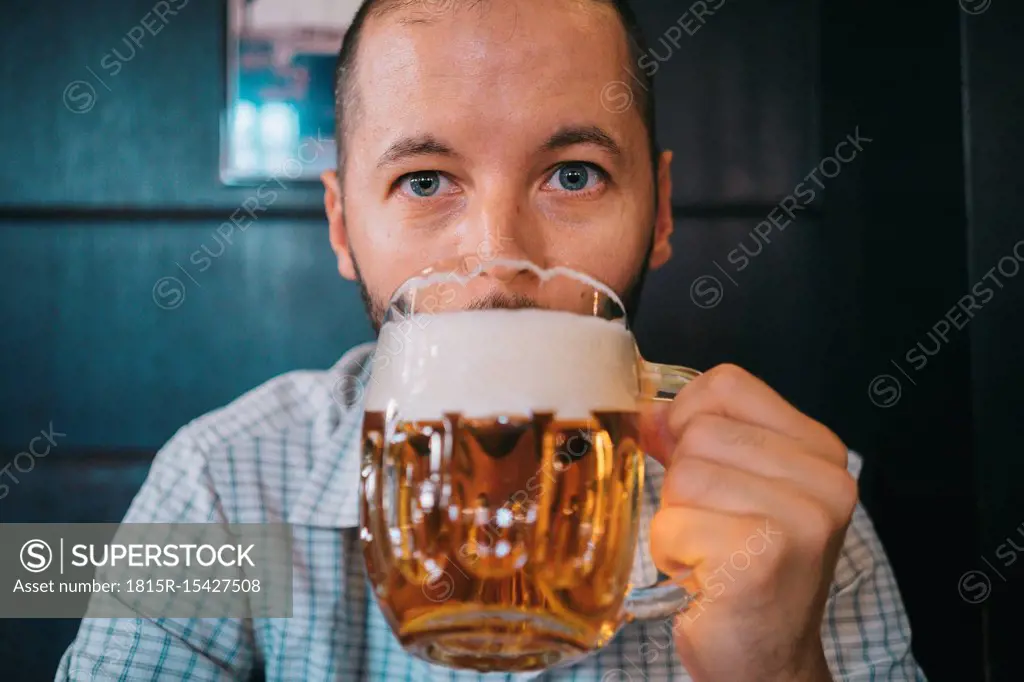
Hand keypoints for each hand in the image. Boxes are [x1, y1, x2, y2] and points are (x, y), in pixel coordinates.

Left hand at [639, 364, 854, 681]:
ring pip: (683, 476)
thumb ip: (701, 438)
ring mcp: (800, 519)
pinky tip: (702, 577)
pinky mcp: (762, 557)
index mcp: (820, 450)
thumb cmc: (747, 570)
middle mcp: (824, 480)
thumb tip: (647, 412)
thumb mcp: (739, 487)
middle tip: (712, 527)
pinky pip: (673, 524)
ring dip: (676, 520)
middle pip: (699, 432)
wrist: (769, 661)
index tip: (687, 456)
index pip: (727, 383)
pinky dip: (671, 553)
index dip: (686, 414)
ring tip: (708, 552)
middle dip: (682, 482)